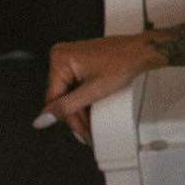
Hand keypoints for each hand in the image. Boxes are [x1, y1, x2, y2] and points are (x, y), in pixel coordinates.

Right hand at [37, 33, 164, 143]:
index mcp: (60, 59)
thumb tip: (42, 119)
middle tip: (86, 133)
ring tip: (90, 126)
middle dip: (76, 116)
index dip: (66, 119)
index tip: (76, 133)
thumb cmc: (123, 63)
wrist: (141, 51)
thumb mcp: (92, 91)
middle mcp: (62, 56)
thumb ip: (66, 107)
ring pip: (69, 92)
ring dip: (80, 110)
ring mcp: (71, 58)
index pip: (54, 98)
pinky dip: (83, 98)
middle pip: (61, 96)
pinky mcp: (80, 62)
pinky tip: (91, 111)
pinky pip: (76, 84)